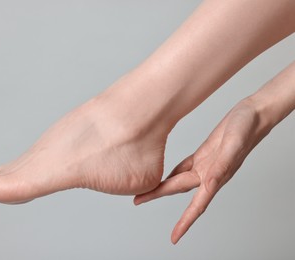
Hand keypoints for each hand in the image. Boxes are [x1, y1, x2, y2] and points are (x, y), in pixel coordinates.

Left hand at [134, 100, 269, 243]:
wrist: (252, 114)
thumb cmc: (246, 127)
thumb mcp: (234, 144)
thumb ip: (222, 165)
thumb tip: (208, 184)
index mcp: (216, 176)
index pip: (197, 205)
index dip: (185, 222)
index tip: (175, 237)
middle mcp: (208, 174)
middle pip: (178, 189)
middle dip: (157, 195)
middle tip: (137, 200)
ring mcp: (205, 164)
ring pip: (178, 179)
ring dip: (163, 187)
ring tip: (145, 191)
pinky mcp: (204, 154)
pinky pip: (184, 166)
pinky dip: (172, 173)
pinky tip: (165, 175)